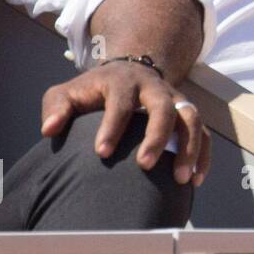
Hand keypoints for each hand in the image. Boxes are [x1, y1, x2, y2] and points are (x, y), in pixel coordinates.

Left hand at [40, 63, 209, 186]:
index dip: (112, 126)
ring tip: (181, 179)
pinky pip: (203, 132)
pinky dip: (203, 155)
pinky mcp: (187, 113)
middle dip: (157, 136)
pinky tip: (195, 180)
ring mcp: (175, 100)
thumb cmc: (94, 91)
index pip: (120, 102)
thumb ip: (56, 108)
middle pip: (163, 107)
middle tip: (145, 165)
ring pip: (191, 118)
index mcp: (122, 81)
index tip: (101, 153)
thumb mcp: (67, 92)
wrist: (128, 73)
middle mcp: (154, 88)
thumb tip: (49, 130)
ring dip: (189, 148)